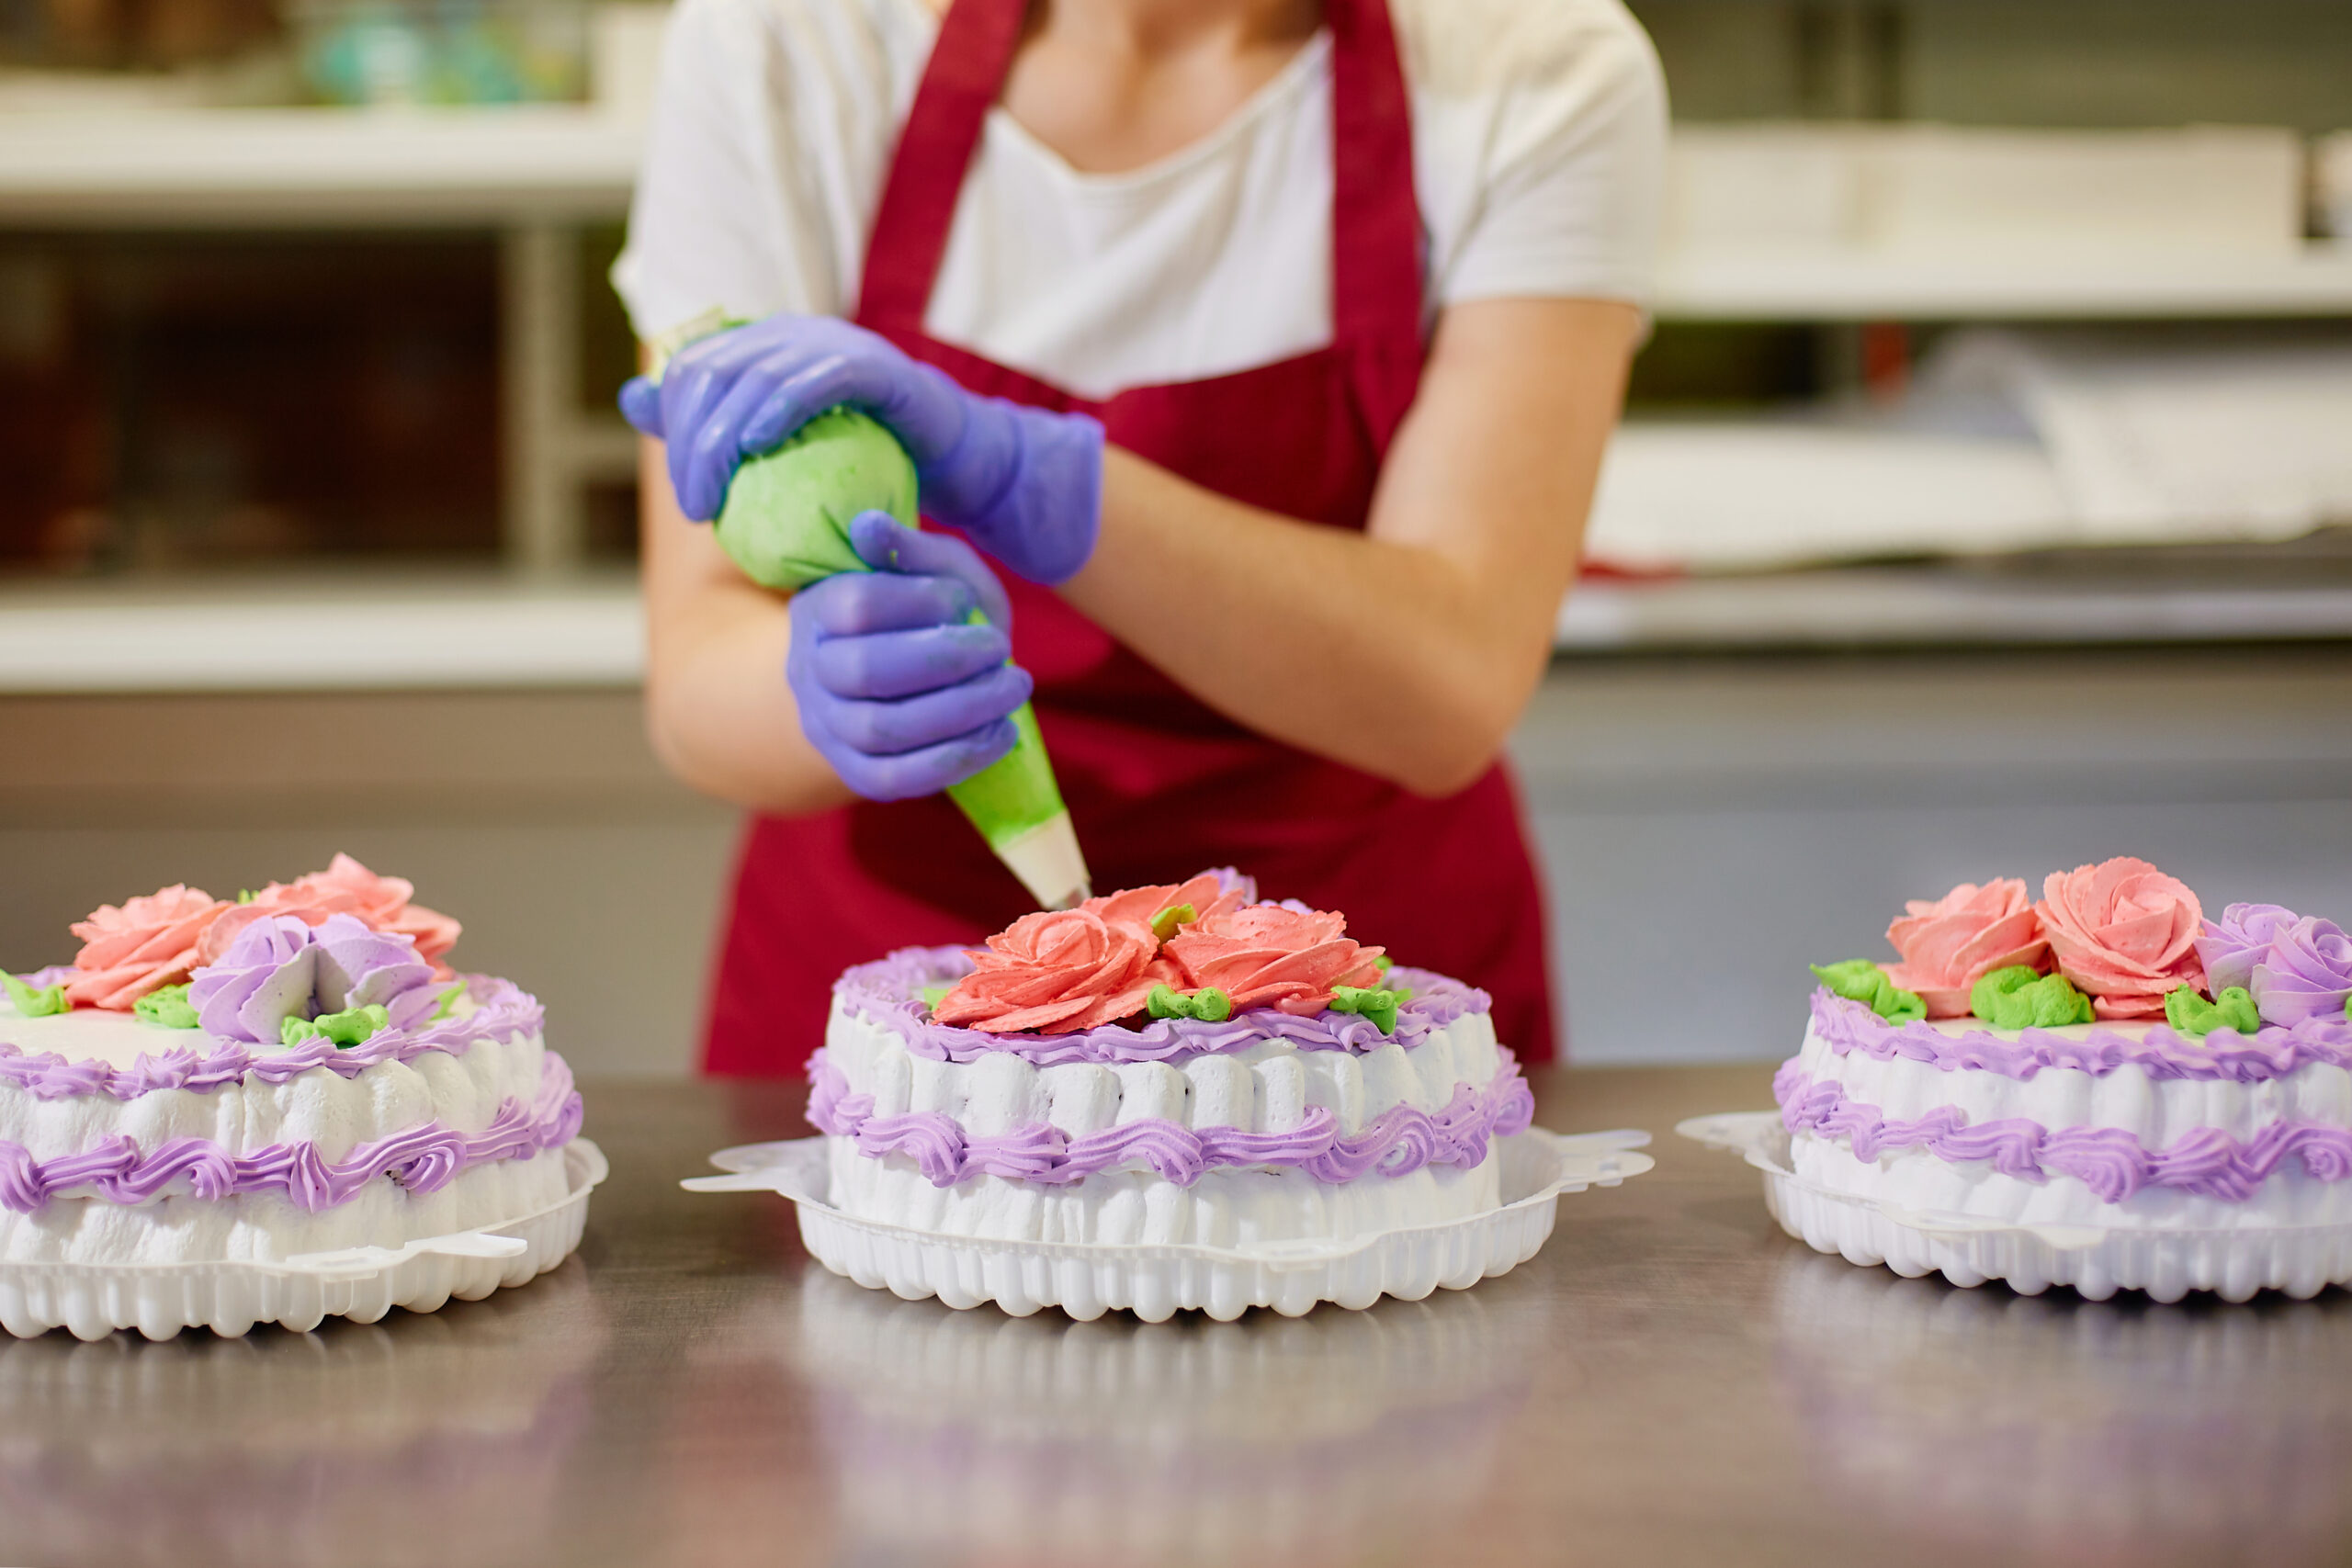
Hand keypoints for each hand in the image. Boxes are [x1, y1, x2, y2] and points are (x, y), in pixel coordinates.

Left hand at [622, 315, 1102, 585]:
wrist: (954, 463)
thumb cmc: (868, 463)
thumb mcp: (778, 453)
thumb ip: (711, 425)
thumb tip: (630, 400)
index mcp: (764, 345)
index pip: (695, 371)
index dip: (675, 427)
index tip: (687, 497)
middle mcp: (792, 333)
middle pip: (715, 372)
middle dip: (692, 442)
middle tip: (694, 506)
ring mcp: (833, 343)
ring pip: (755, 375)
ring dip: (724, 438)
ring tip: (715, 497)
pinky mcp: (872, 365)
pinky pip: (813, 379)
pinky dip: (778, 409)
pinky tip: (757, 447)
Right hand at [785, 513, 1033, 800]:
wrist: (917, 671)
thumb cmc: (931, 611)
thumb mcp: (932, 568)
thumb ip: (910, 549)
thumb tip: (867, 526)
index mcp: (818, 609)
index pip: (857, 606)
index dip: (919, 602)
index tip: (964, 599)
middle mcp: (810, 672)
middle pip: (865, 671)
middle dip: (946, 661)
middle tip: (1001, 649)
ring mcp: (828, 728)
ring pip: (884, 730)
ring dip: (962, 710)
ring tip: (1014, 688)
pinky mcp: (857, 772)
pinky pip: (898, 780)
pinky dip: (956, 760)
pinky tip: (1002, 733)